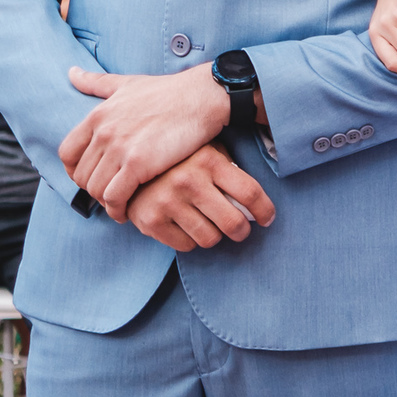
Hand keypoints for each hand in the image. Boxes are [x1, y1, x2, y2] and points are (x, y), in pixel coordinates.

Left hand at [60, 63, 230, 220]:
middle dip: (94, 189)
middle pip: (82, 176)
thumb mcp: (127, 83)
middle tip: (111, 194)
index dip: (75, 171)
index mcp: (98, 115)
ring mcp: (120, 148)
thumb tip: (71, 73)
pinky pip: (115, 197)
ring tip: (120, 205)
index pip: (67, 154)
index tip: (92, 177)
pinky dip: (118, 210)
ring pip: (96, 190)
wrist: (201, 97)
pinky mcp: (138, 164)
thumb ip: (96, 82)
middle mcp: (103, 132)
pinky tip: (127, 211)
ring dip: (106, 202)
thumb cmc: (168, 91)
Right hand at [124, 144, 275, 250]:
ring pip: (211, 239)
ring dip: (215, 235)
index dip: (265, 210)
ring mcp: (168, 201)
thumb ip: (228, 170)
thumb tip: (254, 202)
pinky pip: (187, 245)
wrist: (129, 163)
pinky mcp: (152, 221)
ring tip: (208, 222)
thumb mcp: (206, 150)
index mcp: (209, 160)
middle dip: (242, 231)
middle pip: (233, 223)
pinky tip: (185, 224)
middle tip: (240, 230)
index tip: (268, 218)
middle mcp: (189, 180)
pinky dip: (191, 240)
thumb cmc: (179, 159)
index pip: (249, 192)